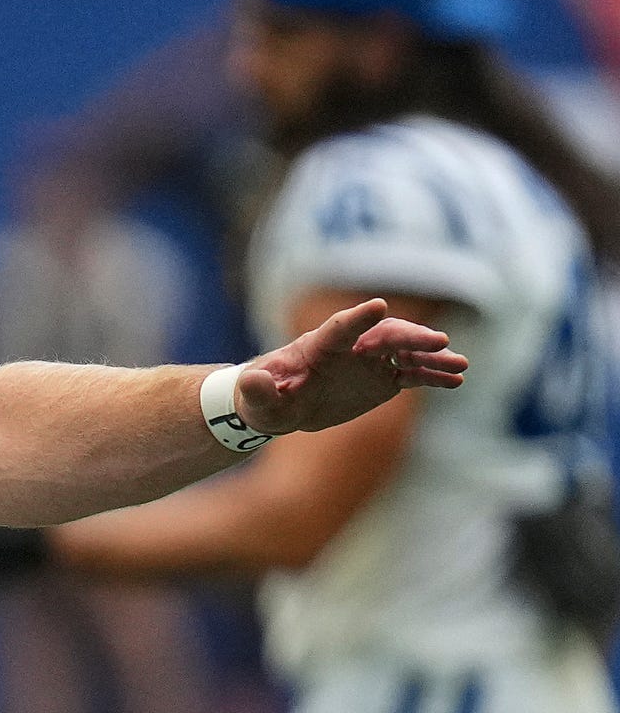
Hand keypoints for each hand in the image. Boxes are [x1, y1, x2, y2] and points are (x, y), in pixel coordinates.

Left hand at [237, 298, 466, 437]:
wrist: (281, 405)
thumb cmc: (264, 399)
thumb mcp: (257, 400)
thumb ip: (259, 390)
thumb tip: (251, 379)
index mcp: (319, 346)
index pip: (340, 328)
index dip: (358, 318)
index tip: (378, 306)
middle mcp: (351, 348)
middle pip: (386, 336)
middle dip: (411, 337)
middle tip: (439, 342)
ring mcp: (371, 362)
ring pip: (406, 354)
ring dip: (433, 358)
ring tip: (460, 365)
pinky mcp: (383, 378)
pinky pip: (413, 374)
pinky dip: (433, 376)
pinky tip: (456, 380)